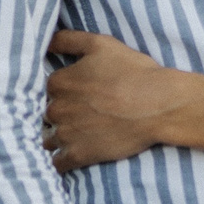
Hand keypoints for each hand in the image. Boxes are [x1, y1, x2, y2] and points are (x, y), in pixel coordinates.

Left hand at [43, 29, 190, 171]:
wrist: (158, 105)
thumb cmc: (133, 72)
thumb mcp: (101, 45)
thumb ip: (67, 40)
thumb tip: (45, 42)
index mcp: (59, 82)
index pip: (48, 88)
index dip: (63, 91)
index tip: (77, 93)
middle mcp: (56, 109)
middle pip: (47, 114)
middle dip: (60, 114)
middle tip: (81, 114)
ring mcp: (66, 134)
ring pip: (48, 139)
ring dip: (58, 137)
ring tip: (79, 135)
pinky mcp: (78, 155)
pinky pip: (57, 163)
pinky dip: (61, 160)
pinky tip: (73, 155)